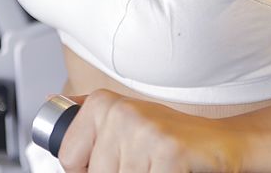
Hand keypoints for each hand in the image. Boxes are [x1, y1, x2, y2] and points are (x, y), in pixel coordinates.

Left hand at [57, 89, 244, 172]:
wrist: (221, 140)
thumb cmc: (170, 135)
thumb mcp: (124, 119)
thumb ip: (87, 116)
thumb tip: (49, 105)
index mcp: (102, 103)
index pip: (69, 160)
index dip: (91, 170)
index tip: (116, 162)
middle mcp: (119, 111)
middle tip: (145, 163)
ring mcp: (143, 130)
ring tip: (157, 165)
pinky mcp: (168, 151)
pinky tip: (172, 169)